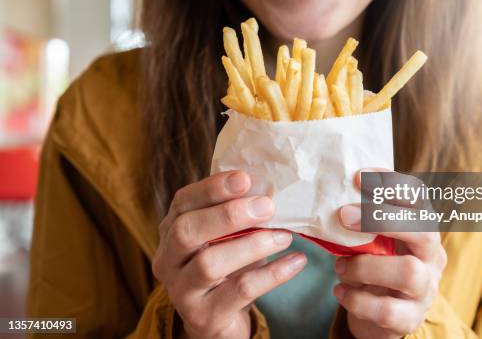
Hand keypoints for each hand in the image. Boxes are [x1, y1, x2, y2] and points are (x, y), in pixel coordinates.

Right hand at [152, 171, 306, 338]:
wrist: (219, 321)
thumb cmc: (227, 267)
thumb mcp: (225, 237)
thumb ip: (237, 213)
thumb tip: (270, 185)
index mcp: (170, 231)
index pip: (182, 202)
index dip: (212, 188)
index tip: (245, 178)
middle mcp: (168, 260)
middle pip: (186, 231)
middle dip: (228, 215)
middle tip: (267, 206)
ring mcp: (182, 291)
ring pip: (210, 264)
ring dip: (252, 245)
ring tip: (285, 235)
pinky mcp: (204, 317)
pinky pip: (240, 291)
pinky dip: (272, 274)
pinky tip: (296, 261)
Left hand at [332, 170, 446, 338]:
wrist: (383, 316)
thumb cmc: (376, 266)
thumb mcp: (373, 240)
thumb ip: (362, 220)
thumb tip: (329, 194)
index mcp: (424, 228)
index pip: (419, 197)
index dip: (391, 184)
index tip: (357, 177)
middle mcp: (432, 256)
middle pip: (422, 231)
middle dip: (381, 219)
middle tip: (343, 216)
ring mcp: (426, 290)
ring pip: (407, 272)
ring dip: (365, 266)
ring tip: (339, 266)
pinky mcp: (411, 319)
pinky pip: (386, 309)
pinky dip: (356, 299)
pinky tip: (340, 290)